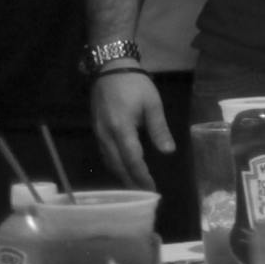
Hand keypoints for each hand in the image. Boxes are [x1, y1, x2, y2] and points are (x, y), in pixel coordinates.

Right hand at [89, 70, 163, 189]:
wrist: (109, 68)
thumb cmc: (134, 84)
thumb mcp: (152, 104)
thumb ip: (159, 129)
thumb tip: (168, 152)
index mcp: (121, 128)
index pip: (132, 159)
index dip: (141, 176)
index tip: (151, 189)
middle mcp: (106, 134)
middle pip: (118, 165)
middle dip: (131, 181)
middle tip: (144, 195)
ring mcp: (98, 132)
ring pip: (109, 161)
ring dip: (122, 175)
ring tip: (135, 187)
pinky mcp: (96, 130)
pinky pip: (105, 153)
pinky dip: (115, 165)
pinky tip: (123, 170)